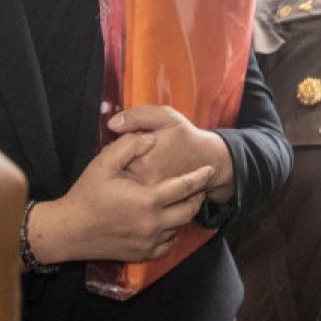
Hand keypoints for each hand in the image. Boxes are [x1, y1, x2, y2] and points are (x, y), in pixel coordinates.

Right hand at [28, 133, 214, 263]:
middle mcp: (154, 224)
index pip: (185, 188)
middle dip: (197, 197)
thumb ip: (129, 146)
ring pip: (179, 228)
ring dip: (184, 214)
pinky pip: (167, 244)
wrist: (68, 231)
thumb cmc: (86, 194)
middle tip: (198, 186)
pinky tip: (166, 222)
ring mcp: (149, 242)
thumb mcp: (104, 163)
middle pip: (189, 211)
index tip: (210, 169)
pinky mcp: (142, 254)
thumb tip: (151, 139)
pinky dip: (171, 232)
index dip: (200, 177)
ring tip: (182, 201)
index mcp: (148, 200)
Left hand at [110, 105, 234, 203]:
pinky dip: (135, 185)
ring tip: (142, 165)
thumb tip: (111, 124)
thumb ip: (137, 116)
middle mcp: (145, 184)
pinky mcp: (156, 203)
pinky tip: (146, 176)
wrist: (209, 159)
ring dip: (125, 175)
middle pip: (116, 172)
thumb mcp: (165, 117)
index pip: (113, 156)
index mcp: (144, 162)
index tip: (131, 141)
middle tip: (137, 154)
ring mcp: (150, 197)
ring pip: (123, 185)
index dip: (118, 147)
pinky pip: (134, 193)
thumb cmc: (185, 136)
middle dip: (119, 162)